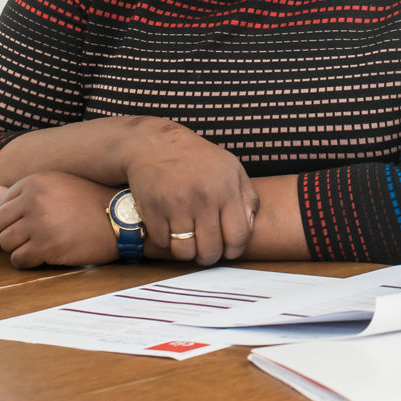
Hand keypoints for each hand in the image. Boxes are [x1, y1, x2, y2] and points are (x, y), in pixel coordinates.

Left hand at [0, 172, 118, 268]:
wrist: (121, 220)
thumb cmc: (90, 203)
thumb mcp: (58, 187)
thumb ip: (23, 191)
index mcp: (35, 181)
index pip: (2, 204)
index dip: (15, 218)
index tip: (33, 223)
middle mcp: (34, 199)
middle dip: (11, 235)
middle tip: (33, 239)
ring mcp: (39, 223)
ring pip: (5, 243)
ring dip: (19, 249)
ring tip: (40, 247)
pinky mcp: (47, 246)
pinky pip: (19, 259)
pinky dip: (28, 262)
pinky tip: (44, 257)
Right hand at [118, 117, 257, 266]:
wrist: (154, 144)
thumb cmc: (198, 158)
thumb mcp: (232, 168)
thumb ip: (247, 198)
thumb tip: (248, 228)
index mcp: (226, 189)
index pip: (238, 236)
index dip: (234, 250)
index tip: (228, 250)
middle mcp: (202, 198)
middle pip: (210, 250)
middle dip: (209, 256)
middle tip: (206, 250)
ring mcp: (176, 205)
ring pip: (185, 252)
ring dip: (187, 252)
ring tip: (188, 241)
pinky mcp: (152, 210)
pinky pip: (163, 244)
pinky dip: (166, 241)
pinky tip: (170, 228)